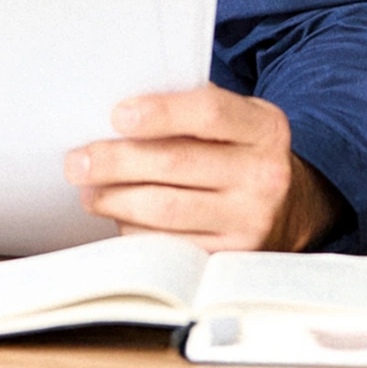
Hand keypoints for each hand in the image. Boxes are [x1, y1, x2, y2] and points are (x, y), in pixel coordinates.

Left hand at [63, 84, 345, 251]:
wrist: (289, 207)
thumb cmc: (237, 150)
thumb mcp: (233, 119)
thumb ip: (187, 109)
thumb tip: (114, 116)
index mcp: (263, 127)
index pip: (208, 113)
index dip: (159, 113)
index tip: (117, 116)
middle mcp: (265, 175)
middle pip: (177, 164)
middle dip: (117, 162)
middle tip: (77, 162)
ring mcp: (251, 221)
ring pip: (168, 209)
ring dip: (116, 199)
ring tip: (87, 191)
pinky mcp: (233, 258)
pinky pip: (171, 244)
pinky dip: (135, 229)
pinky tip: (117, 216)